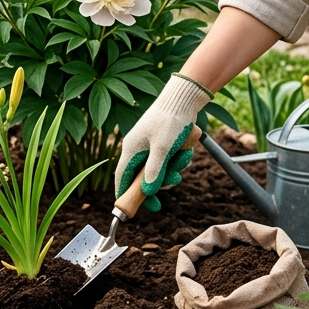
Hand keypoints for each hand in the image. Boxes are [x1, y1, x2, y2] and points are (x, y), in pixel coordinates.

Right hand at [115, 74, 210, 211]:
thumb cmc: (169, 121)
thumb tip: (147, 192)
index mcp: (131, 149)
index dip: (124, 193)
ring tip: (185, 157)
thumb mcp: (162, 148)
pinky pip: (168, 161)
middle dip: (160, 182)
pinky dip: (178, 160)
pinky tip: (186, 151)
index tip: (130, 209)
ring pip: (159, 169)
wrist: (183, 99)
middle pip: (143, 177)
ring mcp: (150, 146)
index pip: (121, 177)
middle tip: (173, 185)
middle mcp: (138, 149)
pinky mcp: (163, 144)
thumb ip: (154, 171)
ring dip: (173, 169)